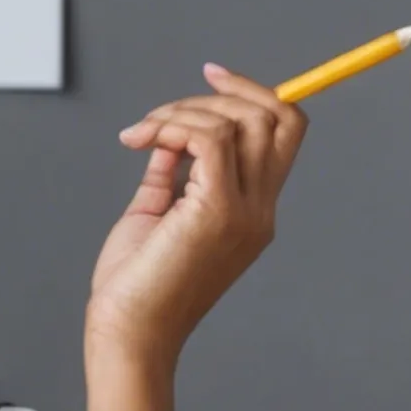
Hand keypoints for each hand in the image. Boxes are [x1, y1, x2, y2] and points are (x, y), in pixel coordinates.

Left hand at [86, 64, 305, 392]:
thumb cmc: (134, 286)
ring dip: (184, 111)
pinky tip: (141, 141)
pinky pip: (212, 139)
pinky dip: (175, 126)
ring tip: (142, 134)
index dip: (254, 94)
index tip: (210, 75)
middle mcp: (260, 209)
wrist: (128, 334)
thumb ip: (169, 176)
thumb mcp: (155, 215)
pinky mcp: (216, 212)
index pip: (283, 133)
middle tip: (162, 112)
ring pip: (243, 121)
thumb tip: (166, 140)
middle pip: (277, 117)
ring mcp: (244, 212)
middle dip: (222, 93)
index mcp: (252, 211)